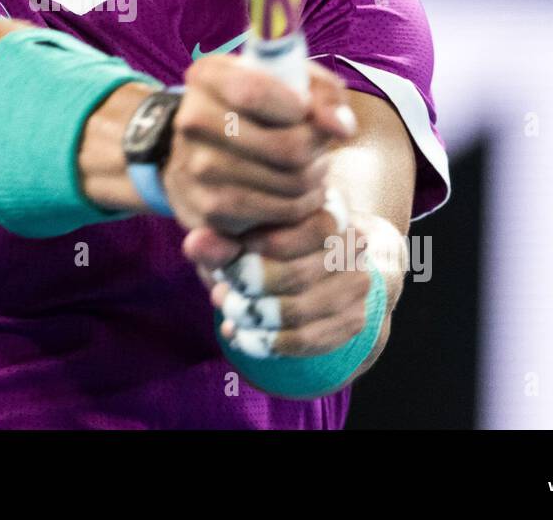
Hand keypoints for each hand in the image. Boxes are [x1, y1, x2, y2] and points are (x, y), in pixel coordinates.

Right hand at [160, 54, 355, 234]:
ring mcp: (196, 167)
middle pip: (287, 148)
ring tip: (310, 168)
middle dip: (318, 150)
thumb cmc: (261, 108)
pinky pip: (278, 214)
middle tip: (319, 146)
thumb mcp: (290, 81)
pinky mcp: (207, 208)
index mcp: (208, 76)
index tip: (308, 111)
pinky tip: (296, 193)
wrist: (205, 152)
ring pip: (290, 184)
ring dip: (315, 180)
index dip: (300, 107)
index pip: (255, 93)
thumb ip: (324, 92)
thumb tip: (341, 127)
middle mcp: (192, 120)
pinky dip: (300, 207)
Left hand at [184, 205, 382, 357]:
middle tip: (220, 291)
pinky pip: (305, 340)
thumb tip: (195, 244)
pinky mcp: (352, 320)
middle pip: (295, 275)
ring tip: (228, 310)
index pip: (303, 229)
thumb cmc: (269, 244)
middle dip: (249, 288)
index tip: (230, 257)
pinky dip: (264, 342)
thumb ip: (219, 238)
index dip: (259, 246)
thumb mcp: (242, 234)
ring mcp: (357, 285)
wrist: (314, 272)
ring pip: (298, 311)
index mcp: (330, 210)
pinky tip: (240, 335)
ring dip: (253, 317)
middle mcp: (354, 245)